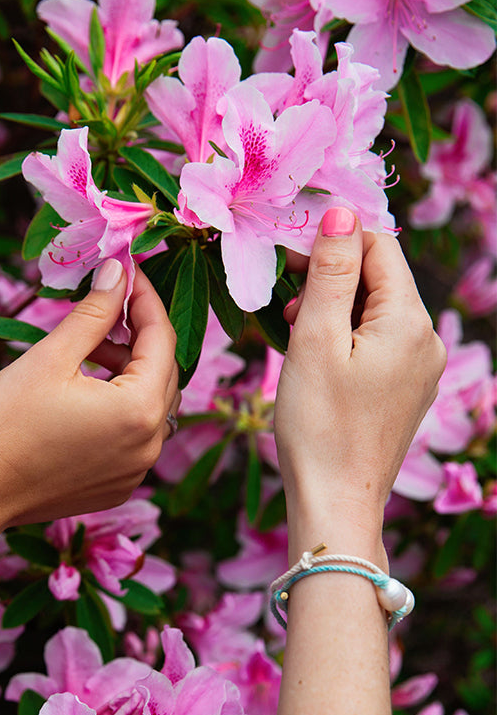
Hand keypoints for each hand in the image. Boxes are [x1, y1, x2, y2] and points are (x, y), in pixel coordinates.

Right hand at [0, 260, 178, 537]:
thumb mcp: (50, 357)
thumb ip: (94, 313)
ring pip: (150, 405)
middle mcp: (150, 445)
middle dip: (138, 334)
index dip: (143, 297)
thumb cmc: (0, 425)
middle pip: (162, 373)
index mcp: (139, 410)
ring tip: (87, 349)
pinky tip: (84, 392)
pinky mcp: (117, 486)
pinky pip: (134, 436)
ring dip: (128, 370)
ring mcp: (135, 471)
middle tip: (105, 303)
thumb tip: (119, 271)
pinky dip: (119, 407)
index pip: (162, 338)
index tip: (124, 268)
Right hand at [274, 208, 445, 562]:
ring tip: (296, 338)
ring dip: (335, 311)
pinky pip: (379, 344)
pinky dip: (346, 340)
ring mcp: (421, 369)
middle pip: (380, 279)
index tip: (288, 259)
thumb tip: (342, 211)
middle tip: (287, 309)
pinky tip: (317, 363)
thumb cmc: (318, 425)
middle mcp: (426, 340)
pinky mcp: (406, 392)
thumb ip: (332, 272)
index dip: (333, 241)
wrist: (335, 503)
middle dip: (332, 280)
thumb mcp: (316, 339)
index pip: (379, 246)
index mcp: (410, 320)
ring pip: (376, 312)